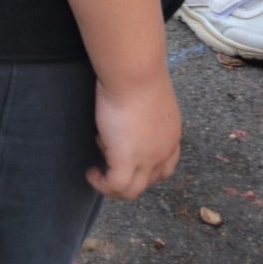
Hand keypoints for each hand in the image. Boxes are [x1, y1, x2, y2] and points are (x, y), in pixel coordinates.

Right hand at [88, 70, 180, 199]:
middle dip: (131, 175)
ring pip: (133, 190)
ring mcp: (147, 159)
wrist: (135, 73)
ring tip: (98, 171)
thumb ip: (143, 109)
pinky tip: (91, 173)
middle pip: (152, 180)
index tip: (130, 158)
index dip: (149, 168)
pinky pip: (115, 186)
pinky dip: (102, 184)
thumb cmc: (138, 73)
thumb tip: (126, 109)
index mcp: (171, 134)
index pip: (167, 163)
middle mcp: (164, 151)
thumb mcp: (148, 95)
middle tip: (109, 159)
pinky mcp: (127, 161)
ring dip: (115, 185)